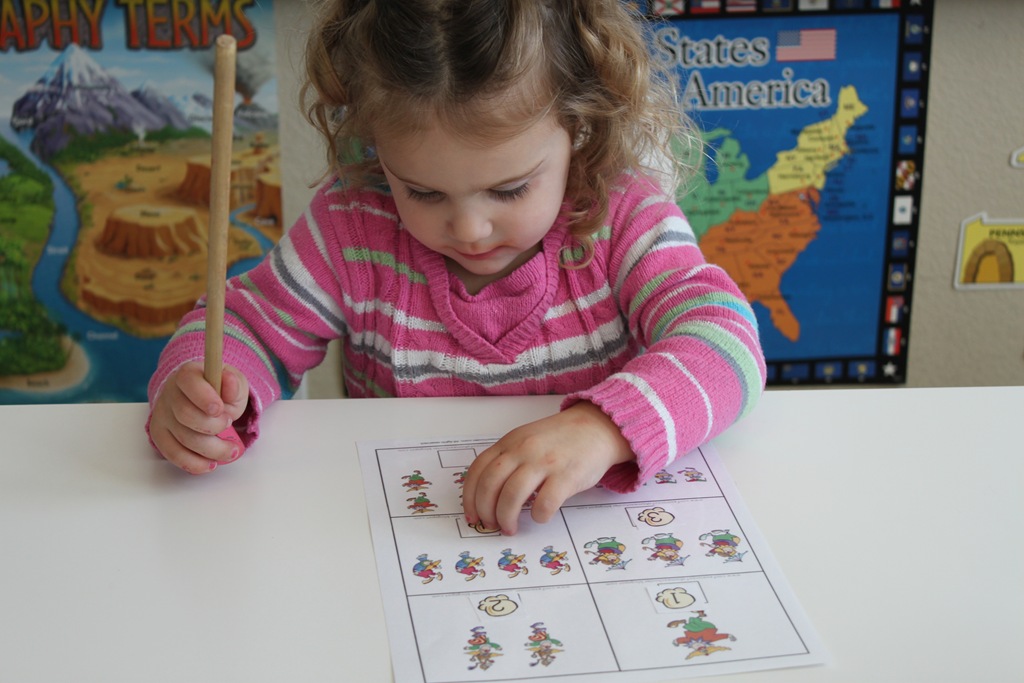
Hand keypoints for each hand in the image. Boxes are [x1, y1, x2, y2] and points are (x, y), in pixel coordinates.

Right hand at [148, 361, 249, 473]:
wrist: (202, 399)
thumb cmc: (218, 391)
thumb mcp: (232, 382)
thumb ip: (233, 384)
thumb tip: (229, 381)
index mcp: (188, 374)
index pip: (189, 383)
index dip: (205, 398)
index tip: (220, 410)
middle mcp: (170, 394)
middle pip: (185, 415)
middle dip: (213, 426)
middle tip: (229, 426)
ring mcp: (162, 415)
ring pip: (182, 438)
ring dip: (211, 449)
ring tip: (230, 450)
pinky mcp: (160, 434)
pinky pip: (172, 453)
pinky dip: (194, 463)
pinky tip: (210, 464)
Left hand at [462, 402, 633, 534]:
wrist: (596, 427)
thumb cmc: (559, 439)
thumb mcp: (526, 439)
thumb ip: (507, 459)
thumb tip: (487, 496)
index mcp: (510, 442)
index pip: (478, 470)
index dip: (470, 497)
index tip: (472, 515)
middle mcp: (523, 450)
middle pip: (490, 485)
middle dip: (486, 511)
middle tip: (491, 525)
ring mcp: (545, 462)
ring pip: (512, 495)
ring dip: (507, 518)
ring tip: (511, 528)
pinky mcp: (567, 476)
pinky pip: (545, 503)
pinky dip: (538, 516)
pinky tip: (541, 516)